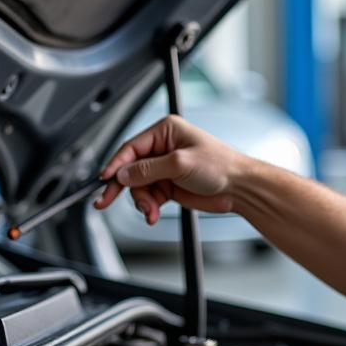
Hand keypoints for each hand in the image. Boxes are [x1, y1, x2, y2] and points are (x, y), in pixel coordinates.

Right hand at [94, 115, 247, 225]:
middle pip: (130, 168)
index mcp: (166, 132)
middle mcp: (163, 148)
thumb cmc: (221, 165)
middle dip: (123, 187)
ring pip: (138, 186)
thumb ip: (148, 169)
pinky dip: (148, 206)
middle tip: (106, 200)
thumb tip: (124, 174)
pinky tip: (152, 213)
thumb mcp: (180, 163)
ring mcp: (165, 168)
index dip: (116, 164)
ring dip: (140, 200)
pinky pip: (149, 196)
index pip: (131, 147)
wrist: (239, 188)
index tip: (105, 179)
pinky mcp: (169, 185)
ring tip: (149, 211)